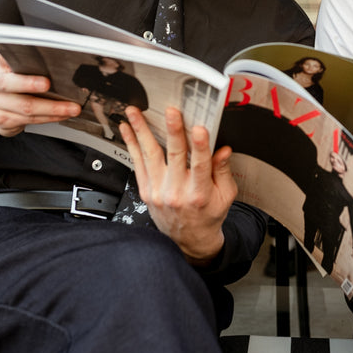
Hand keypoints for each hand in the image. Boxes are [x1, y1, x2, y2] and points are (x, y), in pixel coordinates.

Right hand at [0, 52, 81, 136]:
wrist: (0, 106)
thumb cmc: (19, 81)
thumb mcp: (24, 67)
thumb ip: (36, 61)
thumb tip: (64, 58)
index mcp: (1, 63)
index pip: (8, 57)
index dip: (21, 59)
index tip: (35, 63)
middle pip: (9, 83)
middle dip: (30, 84)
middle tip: (48, 84)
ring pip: (25, 106)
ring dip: (52, 108)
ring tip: (71, 108)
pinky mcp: (2, 120)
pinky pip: (29, 120)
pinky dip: (49, 118)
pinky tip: (62, 115)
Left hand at [120, 105, 236, 263]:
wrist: (188, 240)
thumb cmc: (208, 215)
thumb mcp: (225, 195)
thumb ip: (223, 171)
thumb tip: (224, 150)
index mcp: (199, 194)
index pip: (201, 166)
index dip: (201, 146)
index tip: (200, 129)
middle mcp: (176, 192)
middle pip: (174, 156)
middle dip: (172, 131)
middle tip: (170, 113)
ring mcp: (158, 191)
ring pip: (150, 156)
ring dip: (142, 131)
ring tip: (136, 113)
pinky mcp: (146, 191)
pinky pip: (137, 163)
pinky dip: (131, 144)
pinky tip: (127, 129)